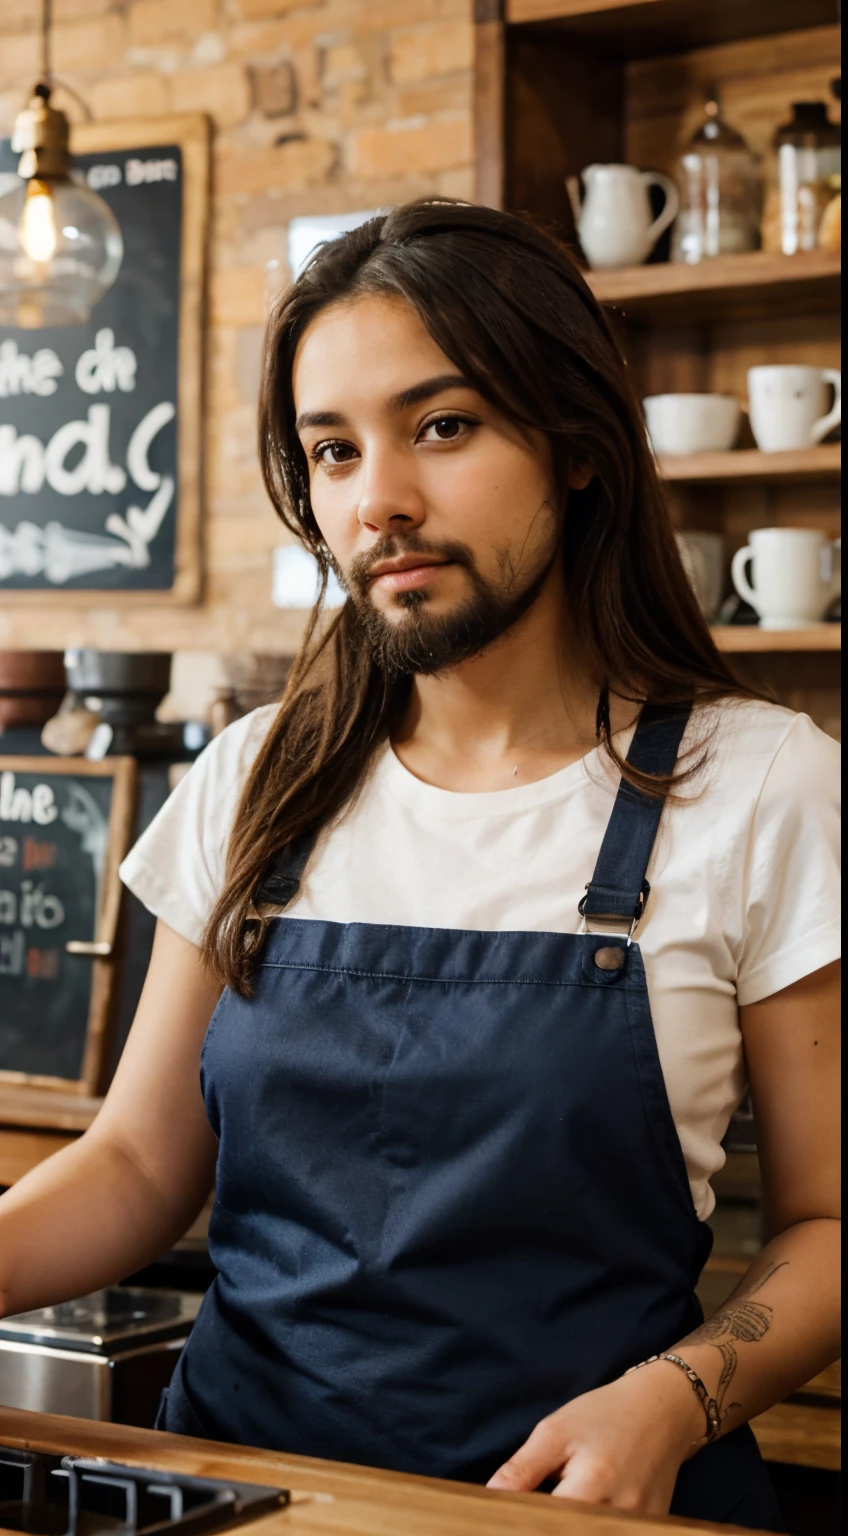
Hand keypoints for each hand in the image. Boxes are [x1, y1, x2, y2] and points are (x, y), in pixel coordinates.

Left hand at [486, 1363, 704, 1513]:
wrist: (663, 1412)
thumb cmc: (605, 1415)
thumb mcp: (556, 1431)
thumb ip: (523, 1469)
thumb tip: (489, 1498)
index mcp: (591, 1487)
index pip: (545, 1526)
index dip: (523, 1525)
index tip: (509, 1520)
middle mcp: (620, 1517)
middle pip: (568, 1533)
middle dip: (547, 1524)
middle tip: (534, 1509)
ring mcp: (640, 1528)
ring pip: (590, 1534)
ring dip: (571, 1525)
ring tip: (561, 1506)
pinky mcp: (653, 1530)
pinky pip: (614, 1534)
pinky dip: (594, 1527)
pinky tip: (584, 1515)